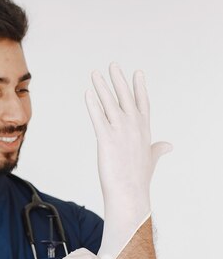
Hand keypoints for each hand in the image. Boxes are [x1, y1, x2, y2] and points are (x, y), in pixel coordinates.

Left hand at [85, 62, 172, 204]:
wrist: (129, 193)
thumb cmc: (138, 180)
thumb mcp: (151, 160)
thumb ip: (158, 149)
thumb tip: (169, 145)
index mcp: (144, 130)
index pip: (142, 103)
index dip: (139, 87)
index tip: (137, 72)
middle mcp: (134, 127)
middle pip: (125, 97)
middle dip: (119, 80)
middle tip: (112, 65)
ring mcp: (121, 131)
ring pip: (110, 103)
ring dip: (102, 86)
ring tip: (95, 73)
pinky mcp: (107, 139)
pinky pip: (98, 117)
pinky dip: (92, 104)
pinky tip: (88, 93)